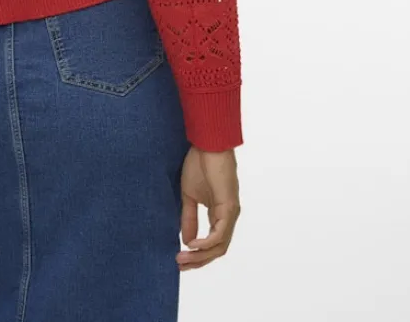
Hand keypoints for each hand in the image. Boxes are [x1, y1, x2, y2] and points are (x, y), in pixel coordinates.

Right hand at [177, 146, 239, 269]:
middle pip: (216, 250)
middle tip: (179, 265)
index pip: (212, 244)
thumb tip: (186, 241)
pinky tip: (192, 244)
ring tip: (183, 258)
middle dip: (198, 261)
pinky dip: (206, 242)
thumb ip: (189, 218)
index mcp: (219, 215)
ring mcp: (230, 214)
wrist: (207, 144)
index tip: (179, 260)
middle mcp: (227, 218)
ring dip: (201, 256)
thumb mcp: (189, 196)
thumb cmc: (200, 164)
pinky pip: (220, 234)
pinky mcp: (229, 207)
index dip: (197, 256)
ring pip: (219, 246)